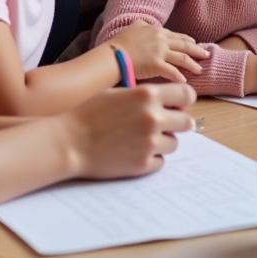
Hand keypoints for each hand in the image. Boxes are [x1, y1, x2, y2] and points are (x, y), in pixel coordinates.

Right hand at [65, 84, 196, 178]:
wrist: (69, 141)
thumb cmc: (90, 113)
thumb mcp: (119, 93)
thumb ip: (146, 96)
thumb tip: (169, 103)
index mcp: (147, 95)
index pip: (187, 94)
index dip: (184, 100)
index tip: (178, 104)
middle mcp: (153, 118)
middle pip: (187, 122)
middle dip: (177, 122)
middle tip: (162, 125)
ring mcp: (150, 143)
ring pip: (174, 143)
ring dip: (162, 141)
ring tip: (140, 139)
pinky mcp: (143, 164)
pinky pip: (161, 161)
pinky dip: (151, 158)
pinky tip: (133, 152)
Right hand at [109, 22, 209, 83]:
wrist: (112, 53)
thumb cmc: (119, 43)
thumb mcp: (132, 27)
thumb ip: (141, 25)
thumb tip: (145, 24)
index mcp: (156, 31)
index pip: (176, 36)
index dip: (186, 40)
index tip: (194, 43)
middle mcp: (161, 39)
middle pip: (184, 45)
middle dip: (197, 50)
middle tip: (206, 54)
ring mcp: (159, 52)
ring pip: (182, 58)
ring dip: (193, 64)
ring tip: (200, 69)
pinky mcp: (156, 65)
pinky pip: (172, 72)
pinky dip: (180, 77)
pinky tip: (185, 81)